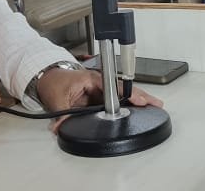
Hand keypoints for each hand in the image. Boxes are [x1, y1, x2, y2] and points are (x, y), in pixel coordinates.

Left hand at [36, 68, 162, 130]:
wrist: (49, 78)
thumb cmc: (55, 82)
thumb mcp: (56, 99)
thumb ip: (61, 115)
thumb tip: (62, 127)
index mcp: (91, 79)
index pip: (113, 87)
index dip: (127, 94)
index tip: (138, 100)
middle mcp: (99, 83)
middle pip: (123, 89)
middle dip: (140, 96)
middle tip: (155, 103)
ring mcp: (101, 89)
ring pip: (122, 94)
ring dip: (138, 99)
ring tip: (153, 105)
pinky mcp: (100, 96)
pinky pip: (117, 99)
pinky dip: (130, 103)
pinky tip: (140, 108)